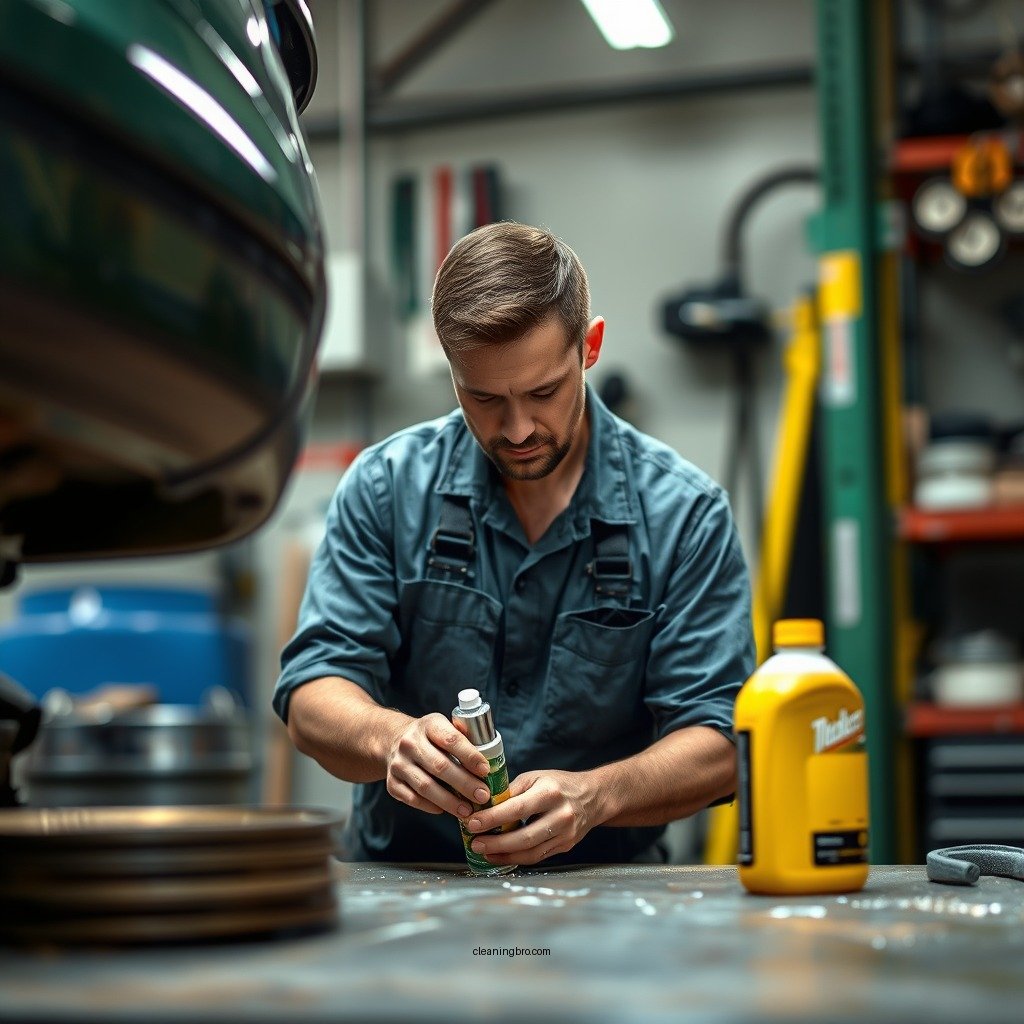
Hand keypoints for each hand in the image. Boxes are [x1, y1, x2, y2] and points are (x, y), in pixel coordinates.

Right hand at [385, 713, 491, 817]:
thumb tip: (493, 761)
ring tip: (468, 811)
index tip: (486, 770)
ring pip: (426, 786)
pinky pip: (413, 798)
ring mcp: (398, 764)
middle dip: (465, 784)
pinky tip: (446, 810)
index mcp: (429, 725)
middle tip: (483, 796)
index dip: (470, 755)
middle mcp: (410, 743)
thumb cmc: (431, 738)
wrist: (393, 740)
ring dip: (450, 801)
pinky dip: (431, 806)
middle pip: (440, 766)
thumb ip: (465, 740)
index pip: (451, 739)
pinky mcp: (392, 783)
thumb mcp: (445, 727)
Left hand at [463, 769, 604, 866]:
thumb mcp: (535, 777)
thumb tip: (484, 805)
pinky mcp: (566, 847)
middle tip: (474, 843)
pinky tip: (501, 855)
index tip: (472, 822)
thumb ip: (511, 791)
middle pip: (524, 837)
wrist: (593, 797)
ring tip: (483, 852)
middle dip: (495, 843)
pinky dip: (517, 858)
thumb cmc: (558, 784)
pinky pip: (537, 857)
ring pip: (530, 852)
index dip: (492, 818)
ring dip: (504, 855)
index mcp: (550, 793)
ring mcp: (565, 834)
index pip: (517, 808)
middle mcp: (560, 815)